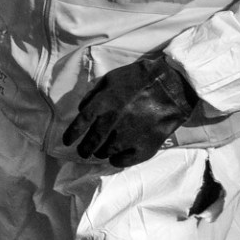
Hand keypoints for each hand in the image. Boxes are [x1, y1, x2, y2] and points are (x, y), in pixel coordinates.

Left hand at [62, 52, 203, 166]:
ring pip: (105, 153)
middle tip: (83, 152)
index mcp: (101, 105)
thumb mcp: (111, 79)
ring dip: (101, 152)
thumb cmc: (140, 79)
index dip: (71, 135)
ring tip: (102, 151)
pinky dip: (117, 160)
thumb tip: (82, 109)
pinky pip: (124, 161)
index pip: (79, 125)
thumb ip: (93, 95)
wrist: (171, 87)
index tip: (67, 142)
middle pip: (90, 143)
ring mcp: (127, 137)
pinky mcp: (144, 147)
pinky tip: (117, 158)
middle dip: (84, 150)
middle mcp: (111, 124)